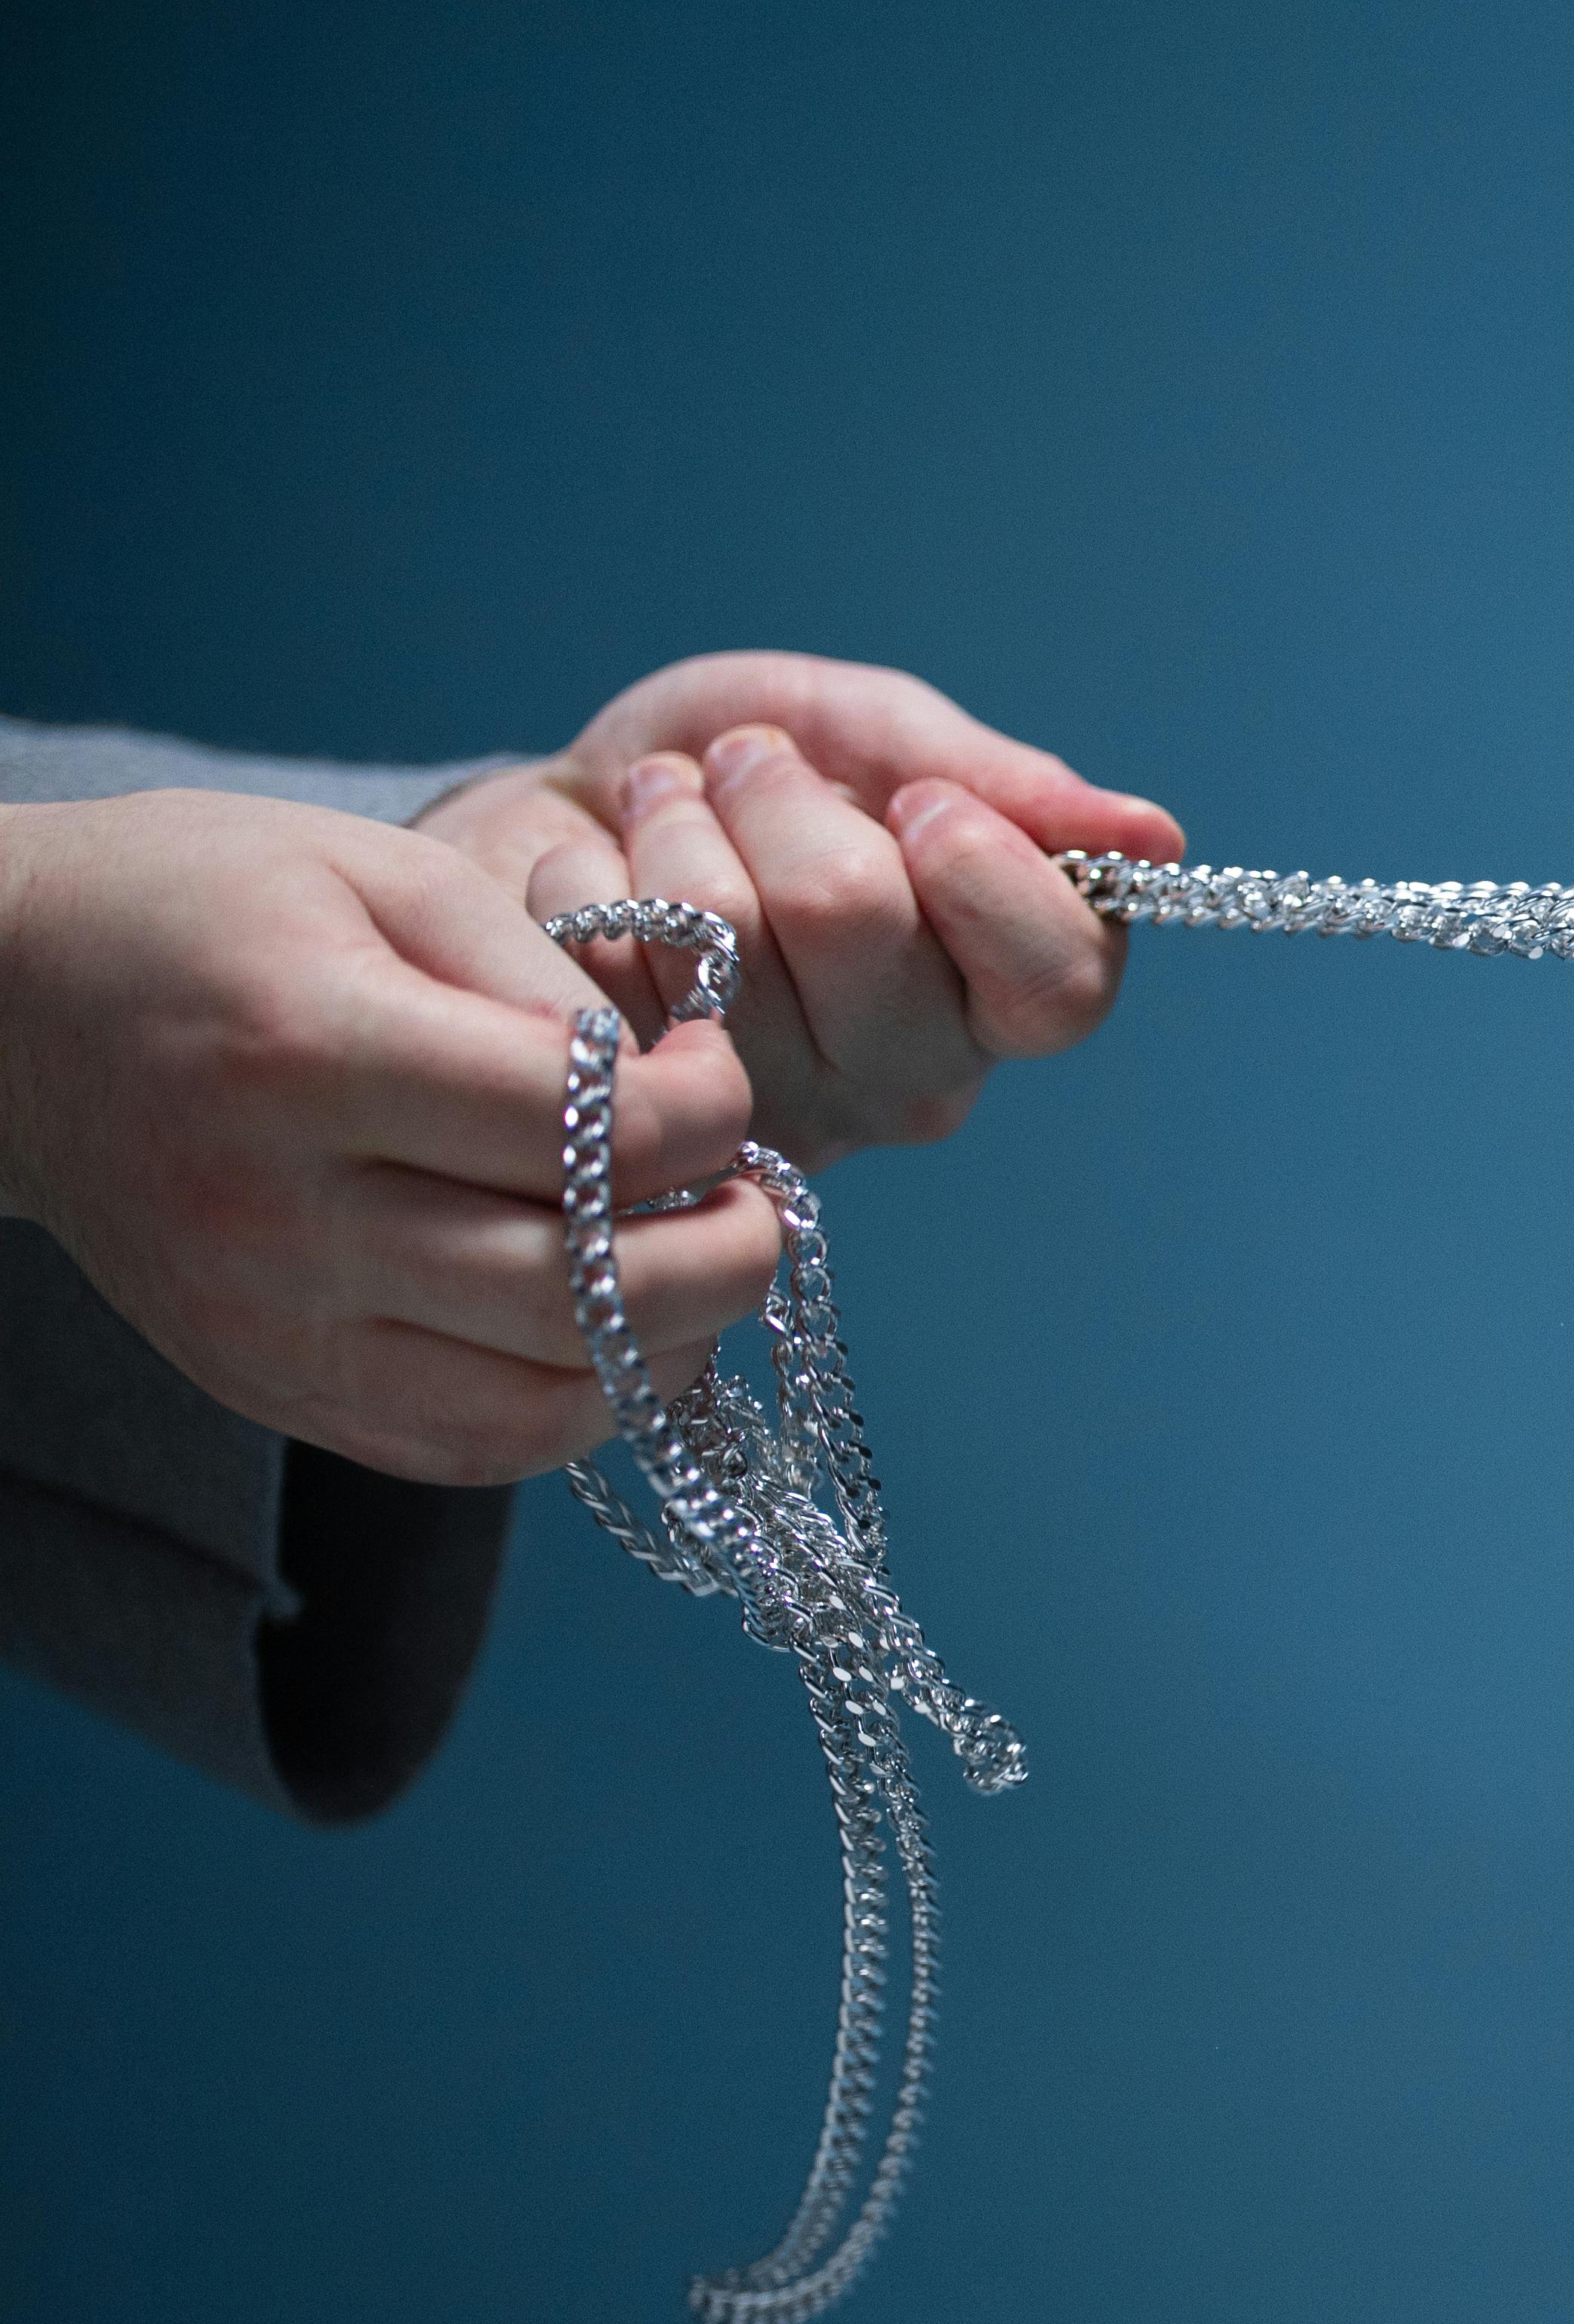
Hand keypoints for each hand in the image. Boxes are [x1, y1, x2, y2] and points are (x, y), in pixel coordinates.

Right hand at [0, 790, 777, 1484]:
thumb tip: (681, 1084)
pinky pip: (467, 1450)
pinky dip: (577, 1409)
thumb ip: (544, 981)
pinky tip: (617, 1331)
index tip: (713, 1070)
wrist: (4, 1010)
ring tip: (698, 1265)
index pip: (591, 1133)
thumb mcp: (385, 873)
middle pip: (584, 1296)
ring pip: (539, 1407)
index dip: (710, 1109)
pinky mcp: (268, 1388)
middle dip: (728, 1253)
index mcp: (313, 1055)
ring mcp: (268, 1325)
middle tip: (749, 1192)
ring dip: (671, 1351)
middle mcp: (283, 1215)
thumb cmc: (207, 907)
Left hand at [416, 651, 1181, 1163]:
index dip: (980, 865)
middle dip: (785, 797)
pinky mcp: (643, 1110)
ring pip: (724, 927)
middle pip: (859, 918)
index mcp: (1000, 995)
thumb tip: (1158, 837)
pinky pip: (609, 947)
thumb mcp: (875, 735)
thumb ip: (1002, 783)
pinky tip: (602, 880)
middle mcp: (907, 1079)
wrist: (569, 811)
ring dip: (680, 820)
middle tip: (752, 767)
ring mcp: (775, 1110)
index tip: (918, 799)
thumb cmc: (741, 773)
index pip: (1058, 980)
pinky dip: (591, 870)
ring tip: (672, 805)